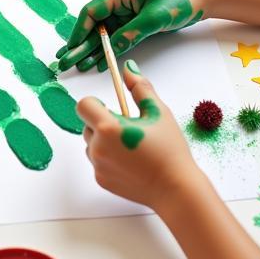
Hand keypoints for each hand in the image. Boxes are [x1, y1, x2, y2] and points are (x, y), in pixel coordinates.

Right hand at [57, 0, 205, 71]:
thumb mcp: (155, 18)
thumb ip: (132, 32)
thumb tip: (112, 47)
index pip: (92, 12)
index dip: (79, 31)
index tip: (71, 48)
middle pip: (93, 24)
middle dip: (79, 43)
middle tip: (65, 61)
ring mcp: (125, 9)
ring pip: (102, 31)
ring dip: (91, 48)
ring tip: (76, 64)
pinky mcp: (133, 19)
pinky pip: (115, 35)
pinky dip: (106, 48)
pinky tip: (96, 61)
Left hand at [78, 60, 197, 210]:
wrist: (176, 190)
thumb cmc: (170, 150)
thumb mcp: (158, 112)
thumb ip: (140, 88)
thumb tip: (128, 68)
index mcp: (108, 128)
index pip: (84, 105)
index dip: (96, 103)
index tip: (112, 108)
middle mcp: (97, 148)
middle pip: (87, 124)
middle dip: (103, 122)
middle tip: (129, 129)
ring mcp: (98, 166)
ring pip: (91, 144)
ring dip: (104, 141)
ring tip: (132, 146)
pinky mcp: (101, 180)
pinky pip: (98, 162)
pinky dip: (109, 158)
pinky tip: (131, 162)